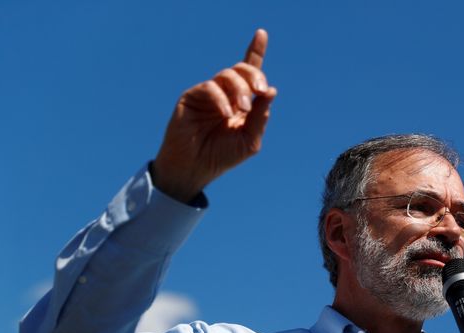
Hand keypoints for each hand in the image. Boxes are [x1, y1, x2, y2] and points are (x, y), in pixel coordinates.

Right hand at [152, 29, 276, 202]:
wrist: (196, 169)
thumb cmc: (222, 156)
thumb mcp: (249, 139)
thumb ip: (261, 117)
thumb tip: (271, 91)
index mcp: (242, 101)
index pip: (250, 72)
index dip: (255, 51)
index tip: (261, 33)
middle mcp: (225, 93)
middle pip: (242, 69)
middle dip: (255, 77)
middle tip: (260, 92)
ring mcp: (208, 93)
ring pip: (227, 75)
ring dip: (240, 90)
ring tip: (241, 111)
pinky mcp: (192, 96)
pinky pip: (210, 87)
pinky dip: (222, 99)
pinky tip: (227, 115)